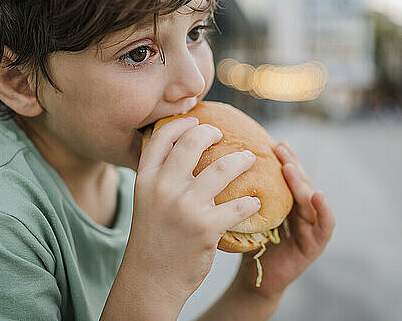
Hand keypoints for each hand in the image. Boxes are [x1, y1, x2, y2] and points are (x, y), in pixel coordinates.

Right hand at [126, 117, 261, 303]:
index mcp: (145, 178)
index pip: (164, 136)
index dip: (183, 123)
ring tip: (250, 160)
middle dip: (213, 133)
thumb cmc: (154, 237)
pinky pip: (239, 205)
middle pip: (194, 142)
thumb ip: (161, 176)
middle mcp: (163, 187)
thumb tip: (183, 146)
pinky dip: (251, 203)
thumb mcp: (147, 201)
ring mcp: (185, 206)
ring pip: (224, 168)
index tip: (198, 121)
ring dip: (242, 160)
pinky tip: (255, 202)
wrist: (152, 279)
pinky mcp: (205, 227)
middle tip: (224, 136)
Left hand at [233, 141, 334, 299]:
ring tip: (289, 168)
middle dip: (292, 163)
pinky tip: (318, 196)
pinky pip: (325, 226)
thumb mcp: (243, 215)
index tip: (273, 143)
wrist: (254, 282)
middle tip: (280, 148)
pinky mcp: (314, 245)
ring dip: (301, 182)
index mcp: (284, 201)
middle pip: (300, 182)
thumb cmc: (247, 246)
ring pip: (309, 199)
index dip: (283, 158)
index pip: (286, 175)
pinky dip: (324, 210)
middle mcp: (299, 210)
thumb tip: (215, 165)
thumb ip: (240, 195)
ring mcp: (310, 227)